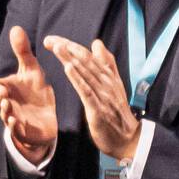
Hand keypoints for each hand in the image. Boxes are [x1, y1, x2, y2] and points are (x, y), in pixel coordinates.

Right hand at [0, 26, 56, 163]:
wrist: (49, 116)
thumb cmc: (36, 91)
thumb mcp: (31, 70)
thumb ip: (23, 51)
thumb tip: (15, 27)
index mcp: (6, 89)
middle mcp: (7, 104)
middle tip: (4, 92)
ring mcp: (14, 117)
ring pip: (4, 116)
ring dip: (4, 110)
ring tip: (9, 105)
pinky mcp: (24, 130)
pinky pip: (15, 131)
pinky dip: (14, 126)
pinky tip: (17, 121)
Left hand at [43, 36, 140, 162]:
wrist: (129, 139)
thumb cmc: (118, 113)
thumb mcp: (114, 85)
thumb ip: (107, 64)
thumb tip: (97, 43)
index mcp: (110, 77)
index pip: (89, 57)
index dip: (72, 47)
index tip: (54, 39)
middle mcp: (107, 83)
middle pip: (86, 62)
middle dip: (68, 49)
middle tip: (50, 40)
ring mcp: (103, 96)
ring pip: (86, 74)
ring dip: (71, 59)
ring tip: (56, 47)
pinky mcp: (98, 109)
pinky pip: (86, 91)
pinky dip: (78, 79)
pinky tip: (68, 69)